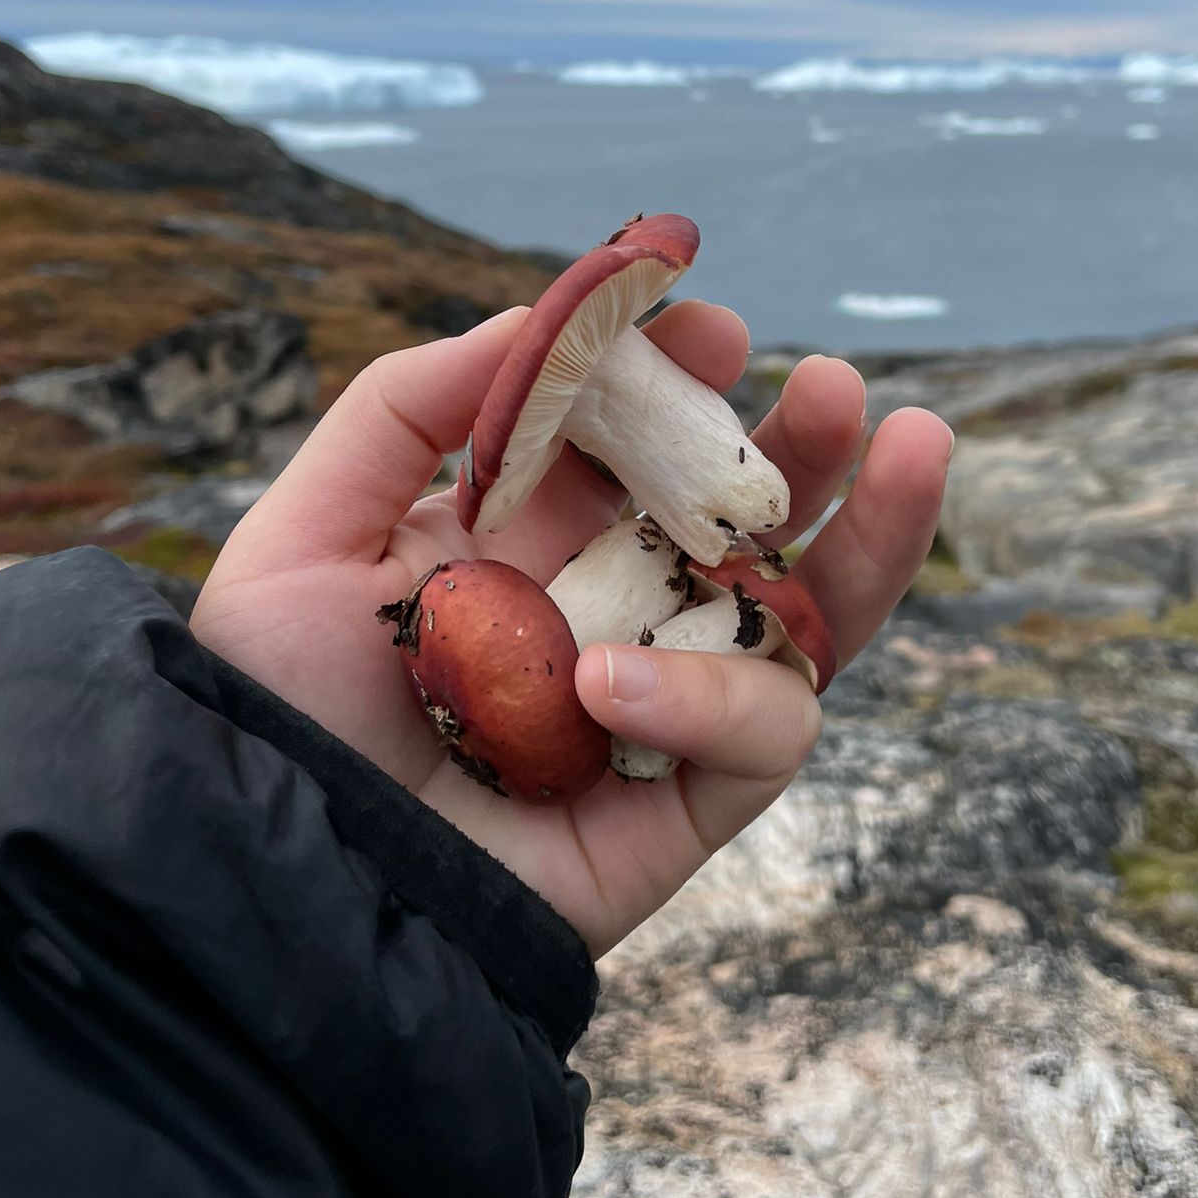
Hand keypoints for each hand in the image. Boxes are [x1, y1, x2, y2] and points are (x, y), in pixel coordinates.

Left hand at [192, 303, 950, 956]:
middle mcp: (618, 616)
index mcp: (538, 544)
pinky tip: (611, 687)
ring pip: (810, 618)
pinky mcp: (690, 805)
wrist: (289, 878)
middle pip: (749, 525)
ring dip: (872, 536)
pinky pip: (758, 731)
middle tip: (841, 389)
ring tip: (913, 449)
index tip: (712, 328)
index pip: (643, 450)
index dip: (686, 384)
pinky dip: (707, 698)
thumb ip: (406, 407)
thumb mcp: (309, 532)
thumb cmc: (284, 709)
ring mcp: (665, 709)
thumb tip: (535, 319)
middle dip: (807, 449)